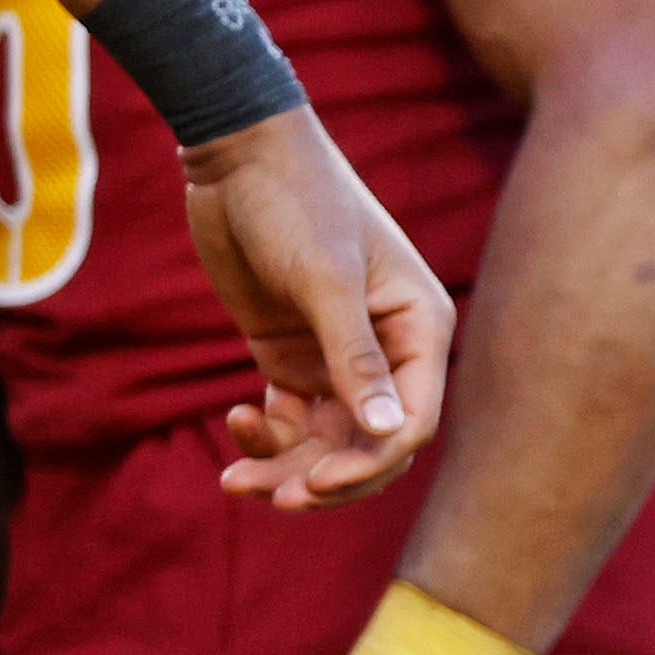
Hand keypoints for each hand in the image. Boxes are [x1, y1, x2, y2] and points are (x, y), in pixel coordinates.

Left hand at [178, 110, 451, 501]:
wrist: (235, 158)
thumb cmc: (295, 202)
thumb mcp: (326, 280)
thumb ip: (355, 358)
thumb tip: (388, 436)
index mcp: (419, 327)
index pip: (411, 423)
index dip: (368, 464)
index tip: (314, 482)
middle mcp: (387, 349)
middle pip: (369, 445)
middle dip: (324, 478)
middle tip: (274, 497)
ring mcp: (337, 355)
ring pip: (326, 441)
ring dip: (286, 466)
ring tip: (234, 479)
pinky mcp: (291, 354)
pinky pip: (290, 418)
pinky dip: (265, 434)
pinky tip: (236, 419)